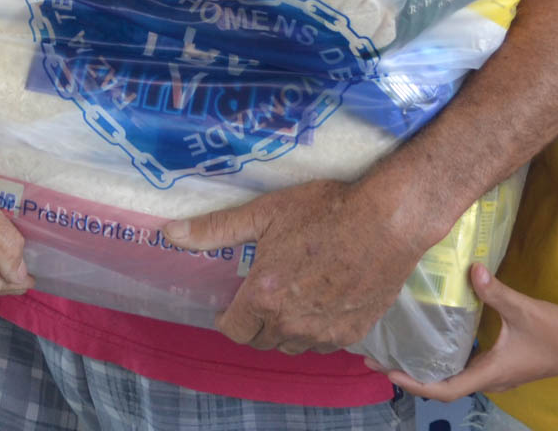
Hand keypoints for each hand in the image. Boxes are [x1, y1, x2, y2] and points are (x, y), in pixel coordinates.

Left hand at [164, 177, 432, 353]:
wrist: (387, 220)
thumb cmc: (325, 211)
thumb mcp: (265, 212)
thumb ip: (216, 229)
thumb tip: (170, 234)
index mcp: (265, 297)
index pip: (232, 330)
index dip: (225, 318)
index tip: (227, 304)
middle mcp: (292, 324)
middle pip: (261, 340)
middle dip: (253, 323)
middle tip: (258, 297)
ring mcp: (325, 332)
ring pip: (292, 345)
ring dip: (283, 329)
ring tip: (288, 299)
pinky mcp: (353, 332)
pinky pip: (323, 343)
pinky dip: (315, 330)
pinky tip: (319, 303)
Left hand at [371, 264, 557, 400]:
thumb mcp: (524, 309)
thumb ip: (495, 291)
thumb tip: (471, 268)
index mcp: (490, 373)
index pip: (444, 389)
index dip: (414, 383)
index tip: (387, 372)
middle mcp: (491, 379)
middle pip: (444, 386)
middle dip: (412, 375)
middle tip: (381, 358)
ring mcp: (499, 374)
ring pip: (457, 378)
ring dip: (429, 368)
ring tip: (403, 349)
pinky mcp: (505, 364)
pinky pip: (468, 368)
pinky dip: (448, 359)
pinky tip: (439, 340)